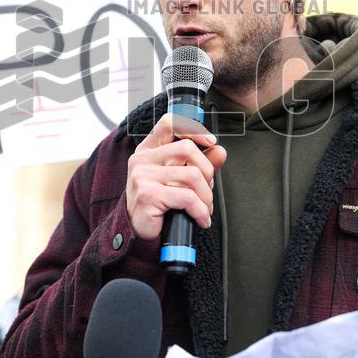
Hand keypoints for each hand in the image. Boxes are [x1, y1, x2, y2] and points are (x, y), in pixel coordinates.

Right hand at [126, 113, 226, 239]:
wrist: (137, 233)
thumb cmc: (159, 205)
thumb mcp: (179, 180)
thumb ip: (200, 163)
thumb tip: (220, 151)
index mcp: (148, 150)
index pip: (169, 124)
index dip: (193, 128)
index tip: (210, 142)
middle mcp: (142, 160)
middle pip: (187, 149)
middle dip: (207, 171)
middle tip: (206, 191)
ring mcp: (142, 176)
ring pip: (191, 175)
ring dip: (206, 196)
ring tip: (204, 208)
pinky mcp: (147, 195)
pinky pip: (187, 198)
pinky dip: (201, 211)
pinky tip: (201, 219)